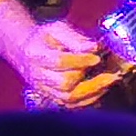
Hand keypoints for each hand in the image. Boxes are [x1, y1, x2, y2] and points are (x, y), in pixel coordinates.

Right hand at [0, 0, 118, 109]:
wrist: (25, 51)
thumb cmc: (44, 39)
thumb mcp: (57, 29)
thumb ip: (75, 38)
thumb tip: (95, 48)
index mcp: (36, 54)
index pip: (59, 61)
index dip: (80, 60)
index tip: (97, 57)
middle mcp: (38, 75)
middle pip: (64, 84)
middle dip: (90, 80)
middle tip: (110, 73)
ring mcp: (43, 89)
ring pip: (68, 99)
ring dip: (92, 92)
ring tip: (109, 82)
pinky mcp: (50, 98)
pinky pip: (70, 106)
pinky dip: (88, 101)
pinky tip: (100, 91)